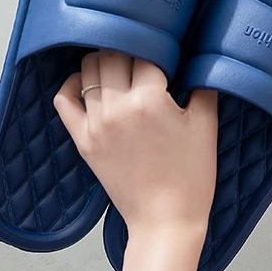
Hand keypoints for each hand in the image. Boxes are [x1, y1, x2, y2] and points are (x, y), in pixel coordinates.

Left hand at [54, 50, 217, 236]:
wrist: (166, 219)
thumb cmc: (190, 178)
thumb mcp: (206, 129)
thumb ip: (204, 90)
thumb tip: (201, 66)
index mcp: (150, 101)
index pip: (148, 54)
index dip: (161, 51)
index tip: (169, 57)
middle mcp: (117, 107)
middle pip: (113, 55)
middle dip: (131, 51)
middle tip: (145, 60)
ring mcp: (96, 124)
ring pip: (88, 71)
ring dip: (105, 61)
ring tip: (121, 67)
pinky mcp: (83, 140)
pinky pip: (64, 100)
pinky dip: (72, 84)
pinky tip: (87, 82)